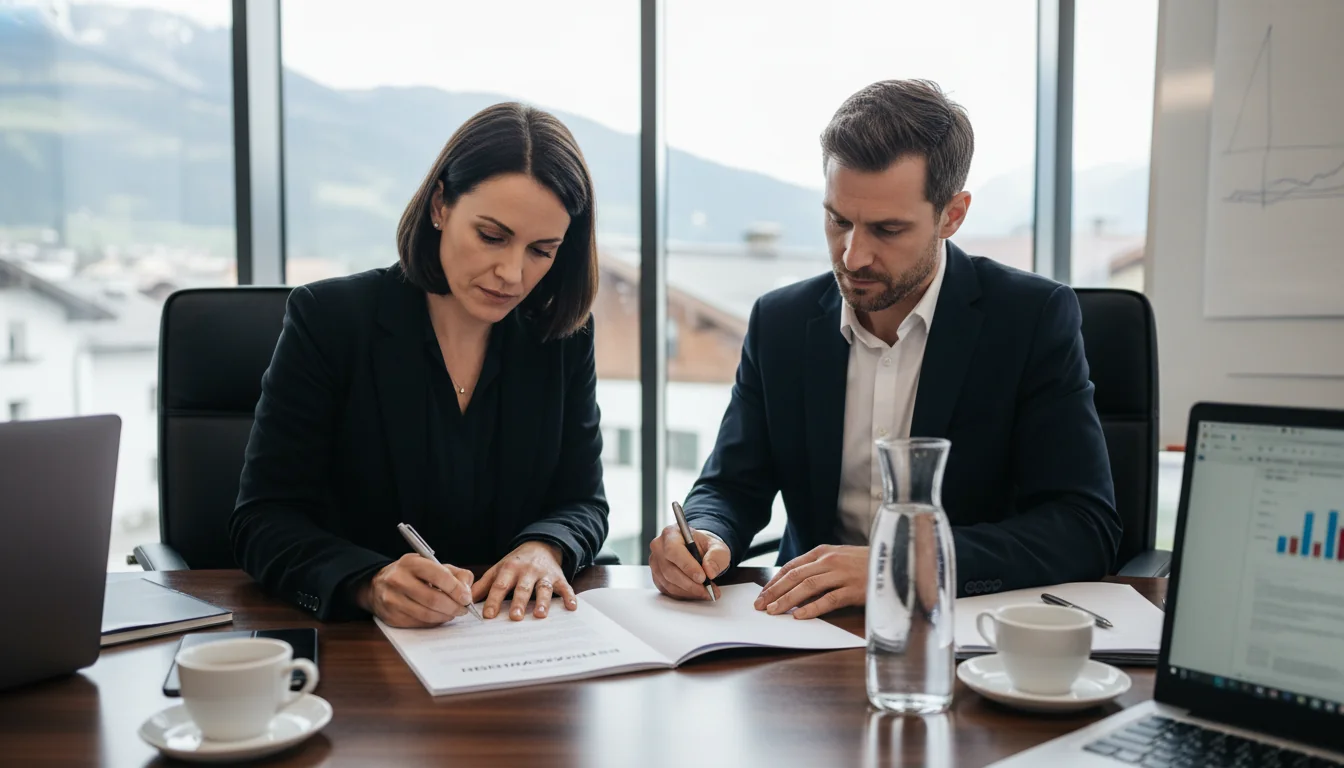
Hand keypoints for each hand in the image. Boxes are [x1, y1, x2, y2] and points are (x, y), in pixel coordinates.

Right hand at [356, 554, 474, 627]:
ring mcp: (392, 600)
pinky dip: (433, 622)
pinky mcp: (391, 617)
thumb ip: (455, 574)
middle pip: (433, 599)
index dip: (456, 589)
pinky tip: (438, 617)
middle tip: (463, 609)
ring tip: (453, 613)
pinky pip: (418, 623)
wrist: (379, 584)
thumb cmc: (412, 574)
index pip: (439, 576)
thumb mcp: (432, 564)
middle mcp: (398, 580)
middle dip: (453, 606)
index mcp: (410, 563)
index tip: (466, 597)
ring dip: (445, 616)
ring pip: (426, 614)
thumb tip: (467, 591)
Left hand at [472, 541, 575, 619]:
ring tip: (540, 615)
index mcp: (509, 569)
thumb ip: (483, 586)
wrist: (541, 545)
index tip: (488, 615)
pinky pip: (565, 587)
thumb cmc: (515, 563)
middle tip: (514, 617)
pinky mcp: (558, 577)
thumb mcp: (498, 570)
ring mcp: (544, 574)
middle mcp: (527, 571)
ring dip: (542, 601)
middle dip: (518, 602)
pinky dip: (569, 596)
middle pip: (522, 588)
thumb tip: (464, 601)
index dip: (493, 600)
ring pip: (543, 588)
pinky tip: (572, 607)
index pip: (499, 586)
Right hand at [649, 524, 730, 599]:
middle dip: (691, 584)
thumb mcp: (717, 546)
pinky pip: (668, 590)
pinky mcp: (656, 577)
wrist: (697, 552)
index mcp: (671, 534)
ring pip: (669, 583)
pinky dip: (684, 594)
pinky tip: (696, 593)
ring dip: (689, 591)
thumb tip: (710, 571)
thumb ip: (717, 555)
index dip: (687, 566)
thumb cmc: (704, 548)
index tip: (702, 577)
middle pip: (669, 570)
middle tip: (708, 590)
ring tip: (706, 593)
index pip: (673, 550)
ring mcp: (655, 564)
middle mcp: (659, 547)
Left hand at [754, 545, 866, 619]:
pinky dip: (813, 608)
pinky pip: (829, 600)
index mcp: (823, 552)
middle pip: (795, 576)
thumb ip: (819, 567)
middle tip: (760, 605)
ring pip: (808, 587)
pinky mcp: (854, 589)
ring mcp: (842, 574)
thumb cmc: (865, 563)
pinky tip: (800, 616)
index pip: (791, 566)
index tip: (762, 594)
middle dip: (774, 592)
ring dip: (788, 600)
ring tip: (774, 611)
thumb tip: (794, 583)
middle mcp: (830, 560)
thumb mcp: (839, 557)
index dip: (774, 581)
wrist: (896, 560)